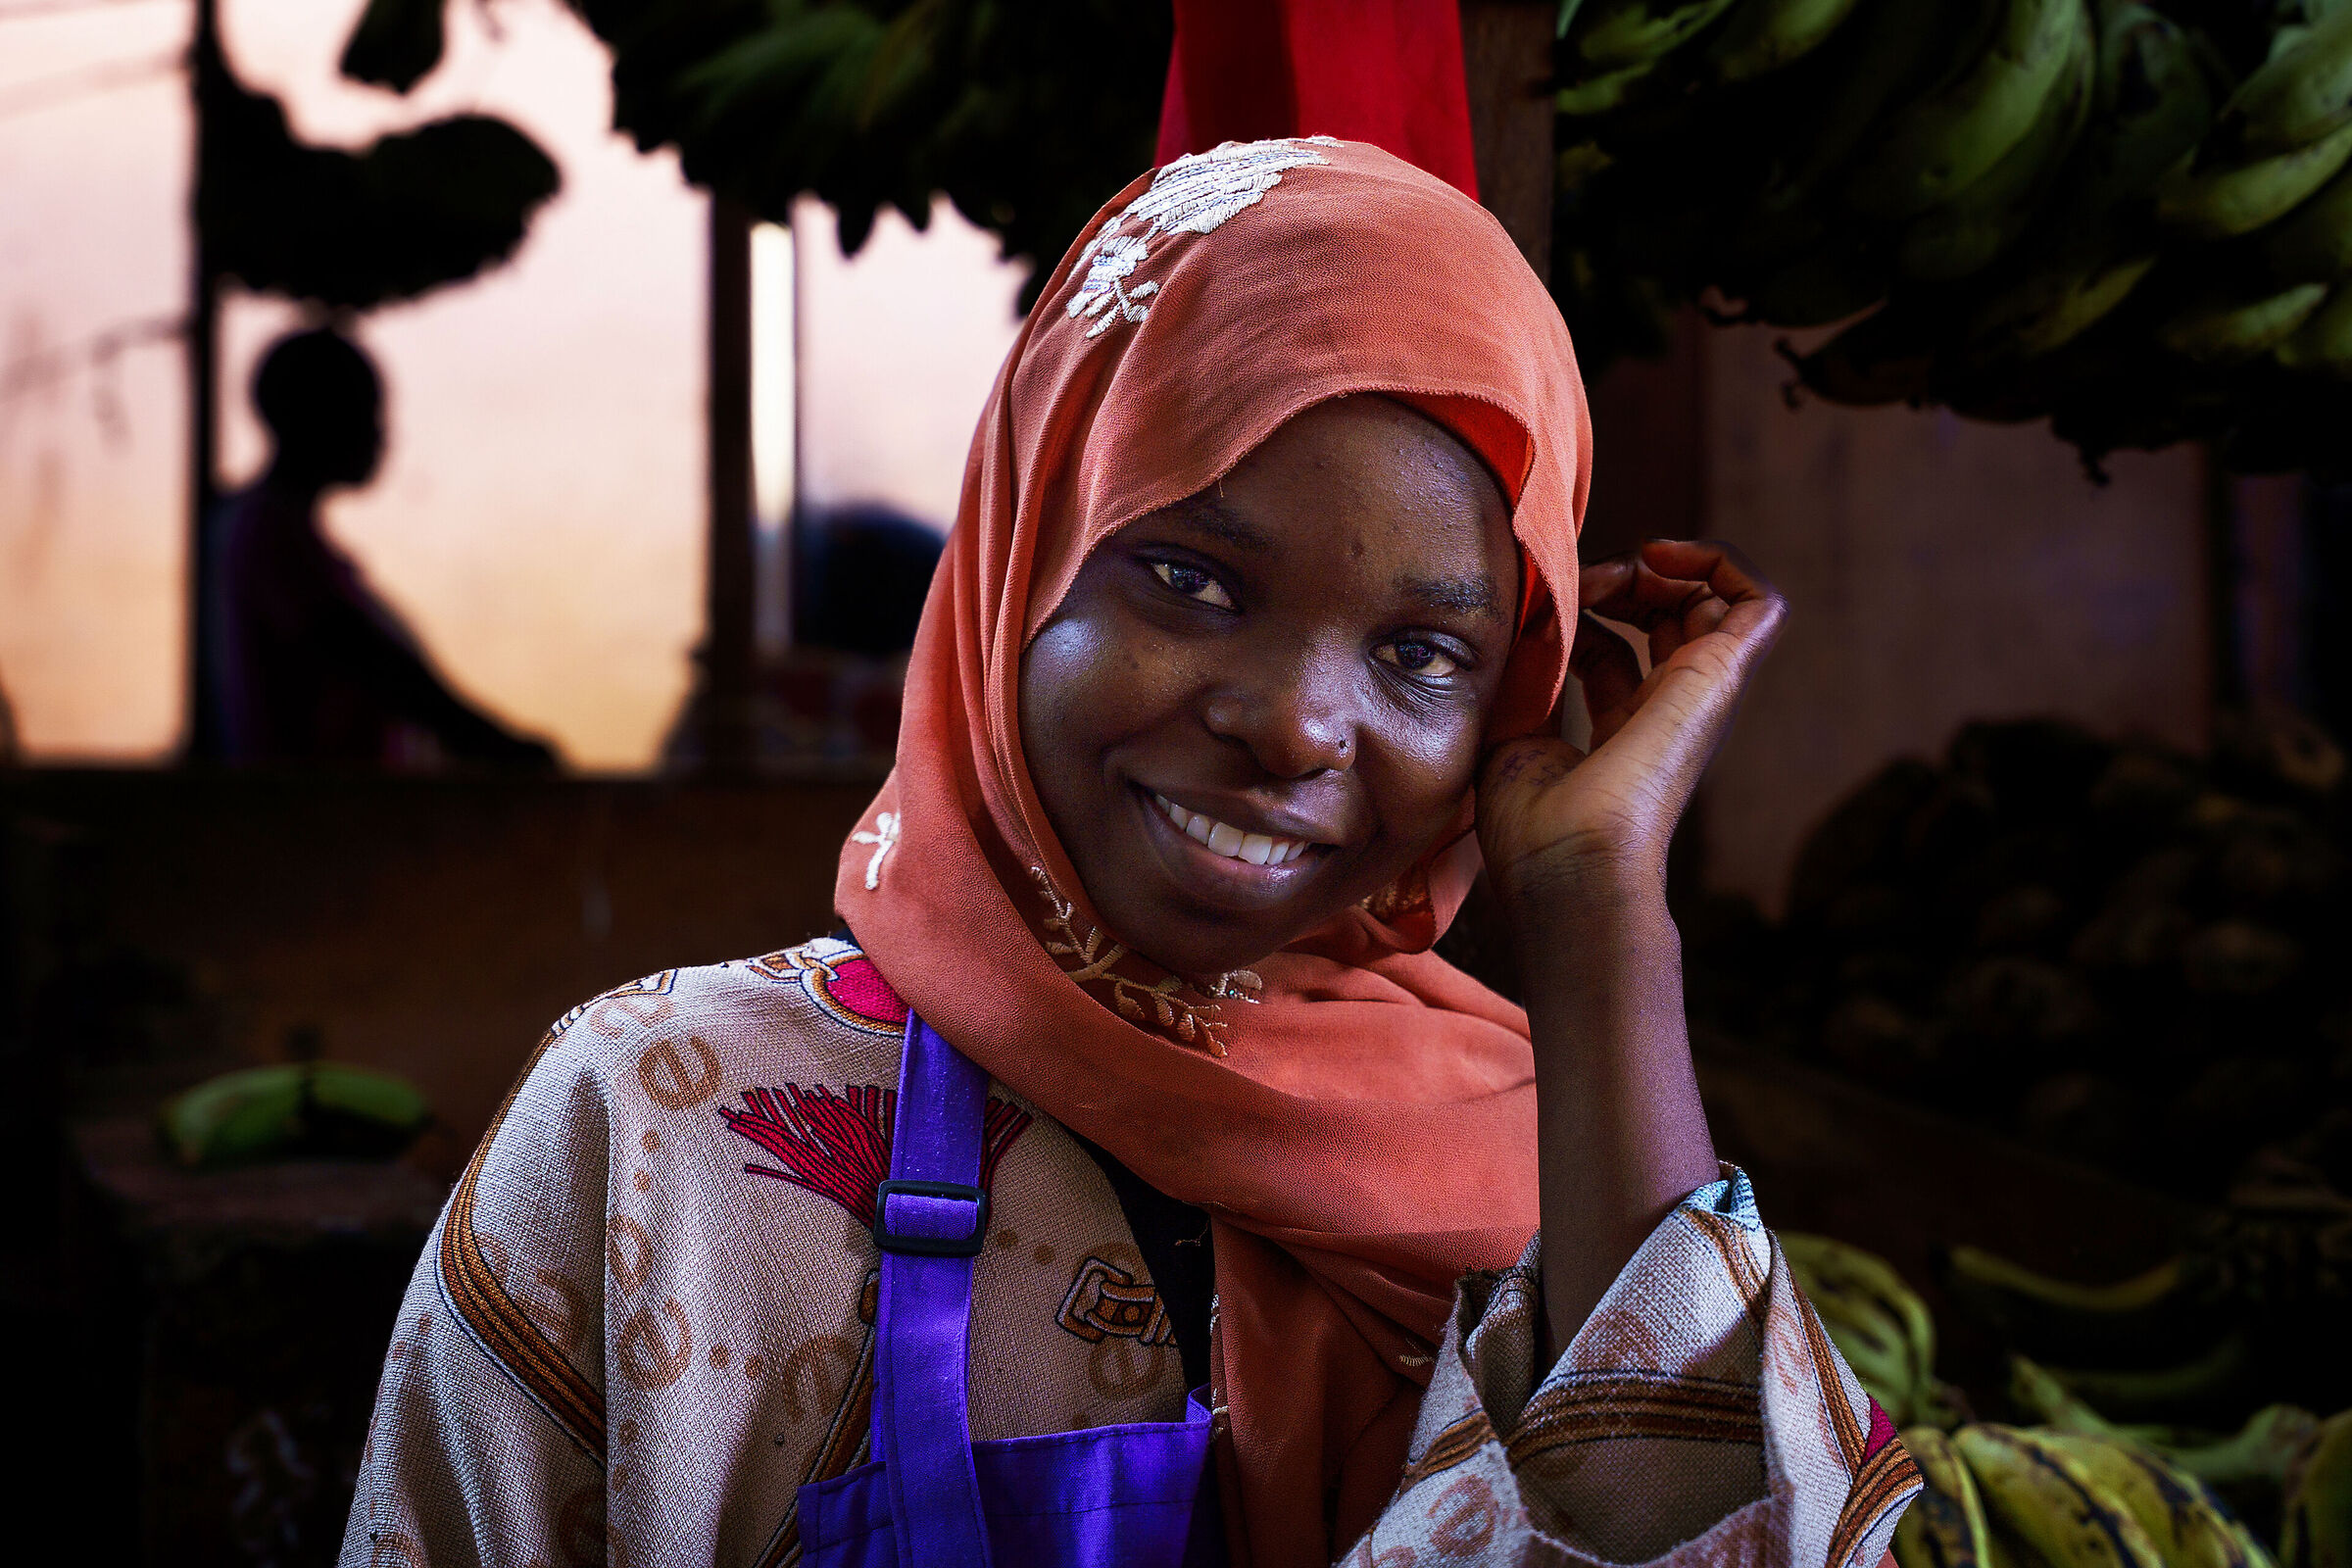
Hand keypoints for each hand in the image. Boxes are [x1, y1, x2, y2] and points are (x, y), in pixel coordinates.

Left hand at [1477, 539, 1784, 915]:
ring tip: (1624, 565)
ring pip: (1715, 602)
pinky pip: (1759, 604)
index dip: (1581, 609)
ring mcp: (1698, 694)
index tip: (1547, 605)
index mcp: (1618, 729)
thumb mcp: (1510, 730)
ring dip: (1667, 565)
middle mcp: (1665, 710)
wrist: (1568, 857)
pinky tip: (1660, 559)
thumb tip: (1521, 621)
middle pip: (1666, 617)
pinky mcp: (1721, 677)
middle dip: (1624, 576)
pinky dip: (1720, 562)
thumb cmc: (1531, 822)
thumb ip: (1520, 677)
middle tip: (1583, 578)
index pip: (1613, 647)